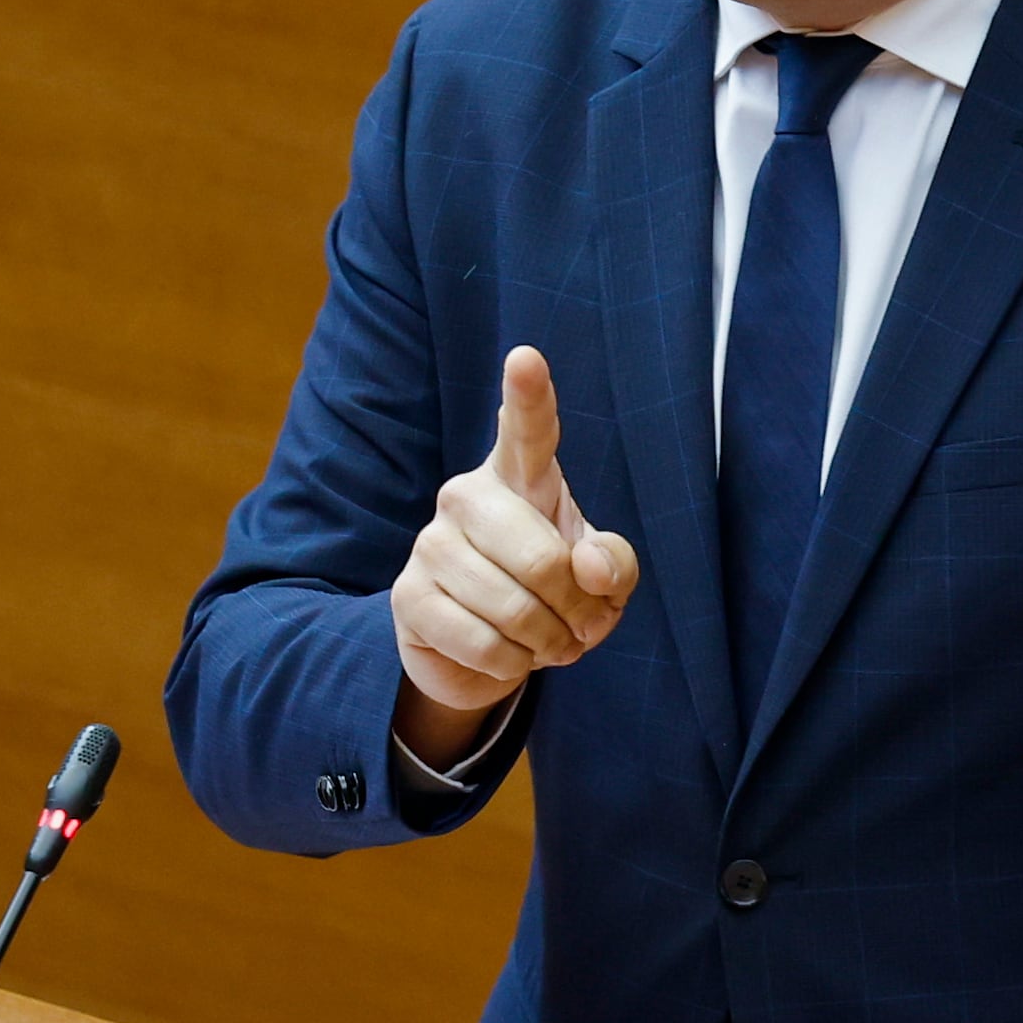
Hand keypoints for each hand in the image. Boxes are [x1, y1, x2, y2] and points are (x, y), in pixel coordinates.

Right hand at [389, 346, 640, 763]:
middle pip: (543, 560)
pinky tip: (509, 656)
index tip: (525, 358)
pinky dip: (511, 664)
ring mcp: (431, 543)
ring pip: (514, 608)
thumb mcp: (603, 579)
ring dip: (549, 643)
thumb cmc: (554, 595)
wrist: (486, 652)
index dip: (528, 395)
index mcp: (521, 474)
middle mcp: (467, 495)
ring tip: (550, 643)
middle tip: (584, 627)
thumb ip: (615, 565)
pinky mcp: (407, 597)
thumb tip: (590, 567)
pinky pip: (482, 642)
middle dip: (577, 610)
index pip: (527, 429)